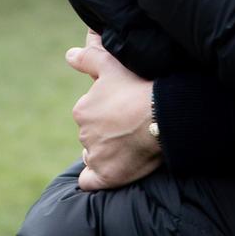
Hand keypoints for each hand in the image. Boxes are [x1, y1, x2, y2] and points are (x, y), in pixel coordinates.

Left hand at [66, 29, 161, 190]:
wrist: (164, 114)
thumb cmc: (140, 85)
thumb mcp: (113, 65)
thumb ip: (90, 58)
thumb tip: (69, 54)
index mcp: (82, 109)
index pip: (88, 112)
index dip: (107, 109)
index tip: (124, 106)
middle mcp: (84, 134)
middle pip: (92, 133)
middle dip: (106, 129)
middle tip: (131, 123)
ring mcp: (95, 157)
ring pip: (94, 154)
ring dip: (106, 149)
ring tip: (130, 141)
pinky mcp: (106, 176)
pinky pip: (91, 180)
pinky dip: (98, 175)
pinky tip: (112, 167)